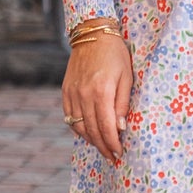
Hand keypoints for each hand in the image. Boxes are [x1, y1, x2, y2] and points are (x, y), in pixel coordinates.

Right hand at [62, 35, 132, 165]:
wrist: (92, 34)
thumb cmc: (115, 54)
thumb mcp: (127, 77)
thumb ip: (123, 103)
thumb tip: (120, 128)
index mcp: (101, 91)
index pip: (106, 127)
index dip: (112, 143)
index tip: (119, 154)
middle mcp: (83, 95)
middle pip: (92, 130)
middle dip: (103, 147)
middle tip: (112, 158)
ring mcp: (72, 93)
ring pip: (79, 126)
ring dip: (91, 141)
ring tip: (102, 148)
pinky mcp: (65, 91)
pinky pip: (69, 117)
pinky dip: (78, 129)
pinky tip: (89, 134)